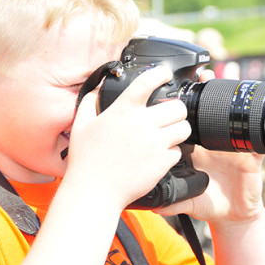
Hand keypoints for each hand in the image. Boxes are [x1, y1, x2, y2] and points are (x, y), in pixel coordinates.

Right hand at [63, 66, 190, 210]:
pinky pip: (179, 151)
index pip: (148, 82)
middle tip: (167, 114)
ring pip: (184, 127)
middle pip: (177, 106)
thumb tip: (99, 87)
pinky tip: (160, 154)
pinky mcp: (162, 163)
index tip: (164, 73)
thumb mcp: (81, 125)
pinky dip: (172, 151)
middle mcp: (141, 124)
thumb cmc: (86, 160)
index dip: (161, 73)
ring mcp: (154, 144)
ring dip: (178, 128)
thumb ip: (90, 101)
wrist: (95, 191)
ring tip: (168, 133)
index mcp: (122, 111)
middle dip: (174, 109)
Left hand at [155, 68, 264, 224]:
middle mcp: (214, 144)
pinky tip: (260, 117)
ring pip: (235, 118)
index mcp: (197, 150)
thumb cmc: (208, 203)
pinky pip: (260, 141)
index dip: (183, 107)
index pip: (189, 123)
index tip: (176, 92)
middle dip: (209, 92)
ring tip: (231, 79)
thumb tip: (148, 204)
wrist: (232, 216)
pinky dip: (261, 130)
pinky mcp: (252, 158)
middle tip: (204, 75)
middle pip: (212, 112)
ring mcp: (233, 149)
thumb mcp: (186, 201)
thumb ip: (169, 201)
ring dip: (234, 99)